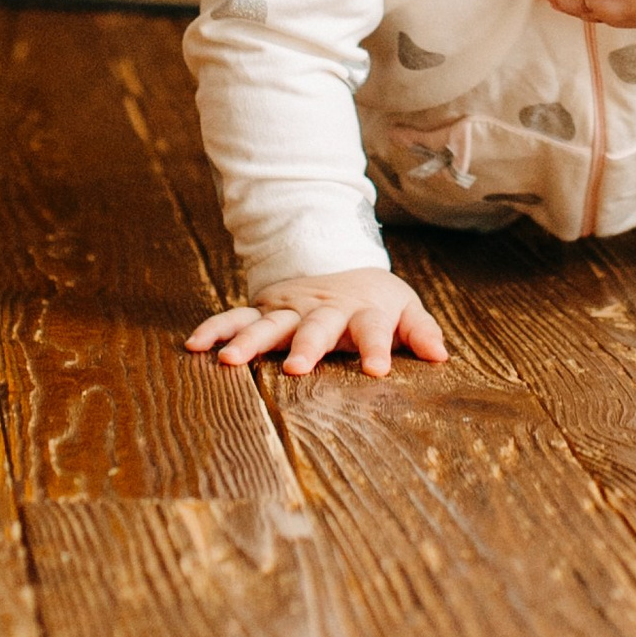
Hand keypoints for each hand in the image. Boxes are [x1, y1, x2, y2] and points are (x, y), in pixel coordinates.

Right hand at [186, 269, 445, 379]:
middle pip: (316, 326)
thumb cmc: (376, 301)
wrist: (340, 266)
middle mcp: (323, 309)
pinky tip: (194, 345)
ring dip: (250, 341)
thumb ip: (421, 331)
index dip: (376, 347)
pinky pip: (235, 317)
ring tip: (230, 362)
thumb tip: (441, 356)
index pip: (374, 328)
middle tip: (296, 368)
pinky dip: (215, 328)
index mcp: (363, 310)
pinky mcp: (263, 308)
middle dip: (306, 345)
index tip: (377, 370)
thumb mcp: (404, 309)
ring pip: (269, 323)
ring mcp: (290, 308)